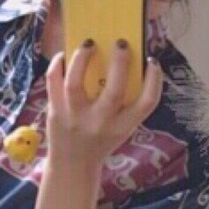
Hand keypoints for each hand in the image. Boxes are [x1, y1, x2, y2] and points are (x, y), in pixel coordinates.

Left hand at [44, 39, 163, 168]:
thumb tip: (126, 61)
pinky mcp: (55, 112)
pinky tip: (65, 55)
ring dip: (82, 58)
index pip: (147, 102)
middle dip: (120, 61)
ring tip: (89, 43)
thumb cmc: (101, 141)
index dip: (155, 79)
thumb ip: (127, 104)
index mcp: (123, 126)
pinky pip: (53, 82)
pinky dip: (57, 65)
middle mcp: (101, 123)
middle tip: (120, 43)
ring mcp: (75, 118)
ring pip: (75, 82)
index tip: (152, 61)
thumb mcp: (121, 128)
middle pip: (115, 89)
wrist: (72, 166)